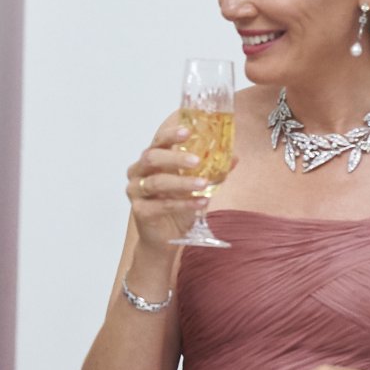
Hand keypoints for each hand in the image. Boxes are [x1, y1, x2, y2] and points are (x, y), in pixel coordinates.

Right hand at [126, 118, 219, 247]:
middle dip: (175, 158)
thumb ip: (211, 171)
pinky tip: (200, 203)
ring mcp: (136, 192)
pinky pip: (161, 205)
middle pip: (152, 158)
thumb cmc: (176, 207)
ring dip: (182, 182)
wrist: (164, 238)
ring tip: (203, 184)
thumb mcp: (195, 186)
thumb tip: (234, 157)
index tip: (188, 132)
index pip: (157, 142)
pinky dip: (183, 204)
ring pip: (156, 182)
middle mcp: (138, 173)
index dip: (170, 135)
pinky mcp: (140, 211)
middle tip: (197, 160)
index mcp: (150, 161)